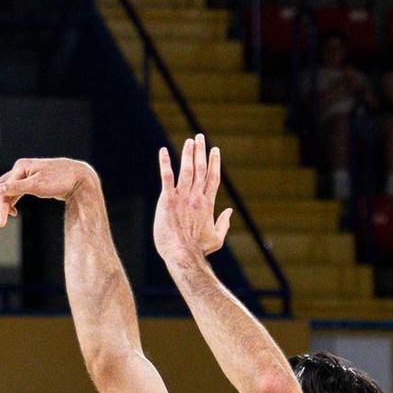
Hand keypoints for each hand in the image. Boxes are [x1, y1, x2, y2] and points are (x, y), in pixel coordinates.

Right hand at [0, 155, 96, 226]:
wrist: (78, 178)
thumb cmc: (59, 180)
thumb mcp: (37, 186)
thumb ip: (16, 188)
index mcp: (20, 167)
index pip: (2, 188)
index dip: (1, 206)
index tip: (2, 223)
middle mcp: (21, 169)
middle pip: (2, 187)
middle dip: (1, 203)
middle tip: (4, 221)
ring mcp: (27, 174)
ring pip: (9, 189)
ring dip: (6, 202)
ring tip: (10, 216)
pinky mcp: (32, 181)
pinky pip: (16, 191)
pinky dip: (13, 200)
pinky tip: (14, 211)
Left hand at [153, 134, 230, 270]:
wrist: (182, 254)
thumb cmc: (198, 249)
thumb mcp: (216, 238)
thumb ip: (224, 223)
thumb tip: (230, 211)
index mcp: (207, 204)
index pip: (213, 178)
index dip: (214, 162)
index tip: (215, 150)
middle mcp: (196, 197)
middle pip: (201, 169)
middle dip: (201, 151)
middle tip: (200, 137)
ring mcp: (182, 197)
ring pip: (187, 170)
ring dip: (188, 153)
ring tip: (189, 141)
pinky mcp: (167, 200)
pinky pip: (166, 178)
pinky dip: (165, 163)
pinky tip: (163, 151)